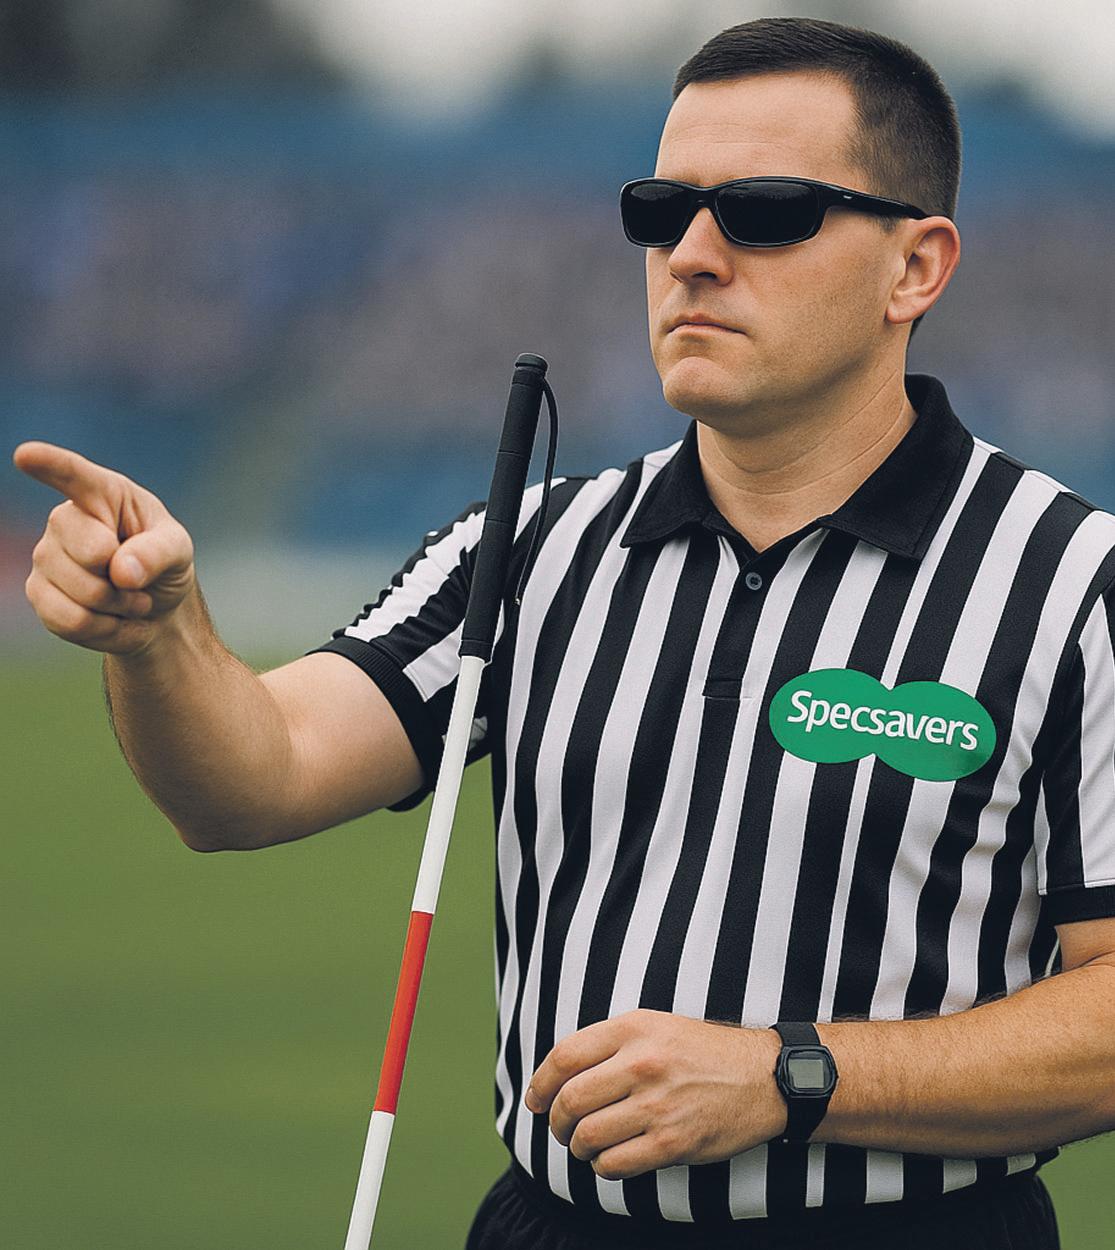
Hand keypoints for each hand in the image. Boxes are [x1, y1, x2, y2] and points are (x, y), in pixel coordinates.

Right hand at [13, 440, 196, 655]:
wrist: (153, 610)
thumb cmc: (164, 564)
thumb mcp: (178, 551)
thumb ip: (158, 552)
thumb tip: (121, 570)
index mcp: (103, 494)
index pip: (73, 475)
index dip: (49, 465)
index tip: (27, 455)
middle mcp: (65, 520)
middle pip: (90, 554)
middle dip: (127, 581)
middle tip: (139, 583)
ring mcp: (46, 557)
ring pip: (81, 595)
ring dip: (120, 608)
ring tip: (129, 600)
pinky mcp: (39, 594)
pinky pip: (70, 621)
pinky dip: (106, 629)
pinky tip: (114, 620)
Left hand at [524, 1008, 785, 1179]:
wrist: (761, 1077)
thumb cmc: (701, 1052)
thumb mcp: (655, 1026)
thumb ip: (609, 1044)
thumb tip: (556, 1077)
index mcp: (633, 1028)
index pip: (564, 1057)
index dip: (540, 1083)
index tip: (535, 1100)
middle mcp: (642, 1063)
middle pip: (570, 1100)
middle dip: (555, 1122)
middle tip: (560, 1129)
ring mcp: (657, 1104)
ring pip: (588, 1137)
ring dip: (578, 1148)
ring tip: (585, 1146)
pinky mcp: (673, 1141)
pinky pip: (615, 1164)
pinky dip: (603, 1167)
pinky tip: (610, 1158)